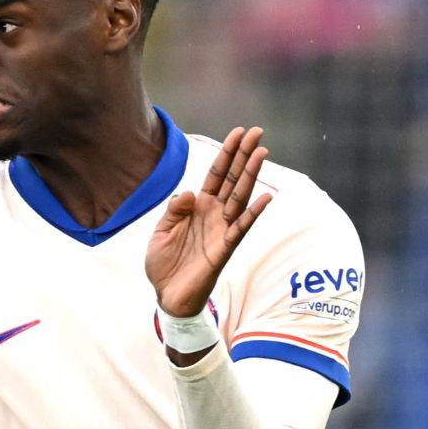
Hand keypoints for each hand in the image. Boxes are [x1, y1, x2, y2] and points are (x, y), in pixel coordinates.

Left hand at [146, 125, 273, 326]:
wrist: (167, 296)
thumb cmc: (165, 264)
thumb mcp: (161, 231)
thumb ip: (174, 210)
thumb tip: (189, 192)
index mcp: (198, 206)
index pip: (215, 174)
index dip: (227, 153)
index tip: (239, 132)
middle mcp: (214, 214)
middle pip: (232, 179)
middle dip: (244, 155)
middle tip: (258, 131)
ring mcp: (221, 229)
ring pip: (240, 197)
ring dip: (251, 175)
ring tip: (262, 152)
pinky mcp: (224, 249)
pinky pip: (241, 228)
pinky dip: (253, 213)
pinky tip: (265, 197)